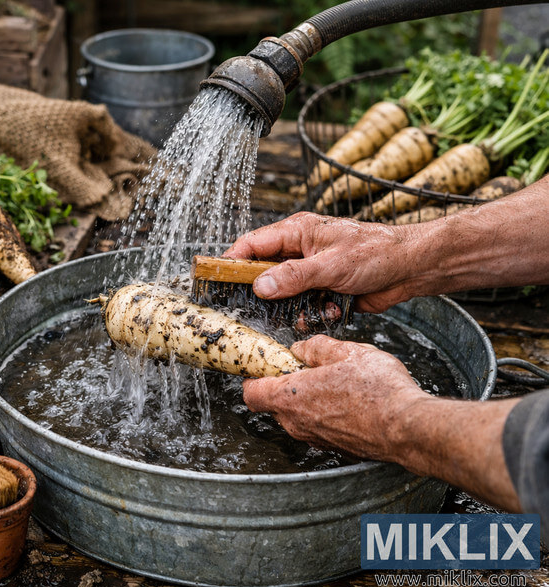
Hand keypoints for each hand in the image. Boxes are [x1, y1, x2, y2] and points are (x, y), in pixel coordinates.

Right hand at [224, 212, 424, 312]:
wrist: (412, 268)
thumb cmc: (377, 253)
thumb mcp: (332, 265)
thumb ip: (293, 276)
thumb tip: (259, 285)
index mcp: (297, 231)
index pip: (251, 244)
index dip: (231, 260)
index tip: (215, 279)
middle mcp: (300, 250)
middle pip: (263, 272)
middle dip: (264, 293)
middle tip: (259, 308)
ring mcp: (311, 271)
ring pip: (283, 294)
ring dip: (294, 306)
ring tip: (311, 309)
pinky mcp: (323, 290)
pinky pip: (304, 306)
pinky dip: (314, 312)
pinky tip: (330, 311)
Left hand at [242, 334, 429, 462]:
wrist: (409, 429)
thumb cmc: (379, 391)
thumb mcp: (347, 352)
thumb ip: (317, 348)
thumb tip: (302, 349)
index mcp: (290, 397)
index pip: (251, 392)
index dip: (254, 376)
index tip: (266, 364)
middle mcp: (297, 423)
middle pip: (273, 404)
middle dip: (284, 385)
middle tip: (306, 369)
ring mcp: (315, 439)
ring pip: (297, 417)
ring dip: (306, 400)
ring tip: (333, 382)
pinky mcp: (334, 447)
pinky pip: (318, 428)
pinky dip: (324, 414)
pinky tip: (347, 400)